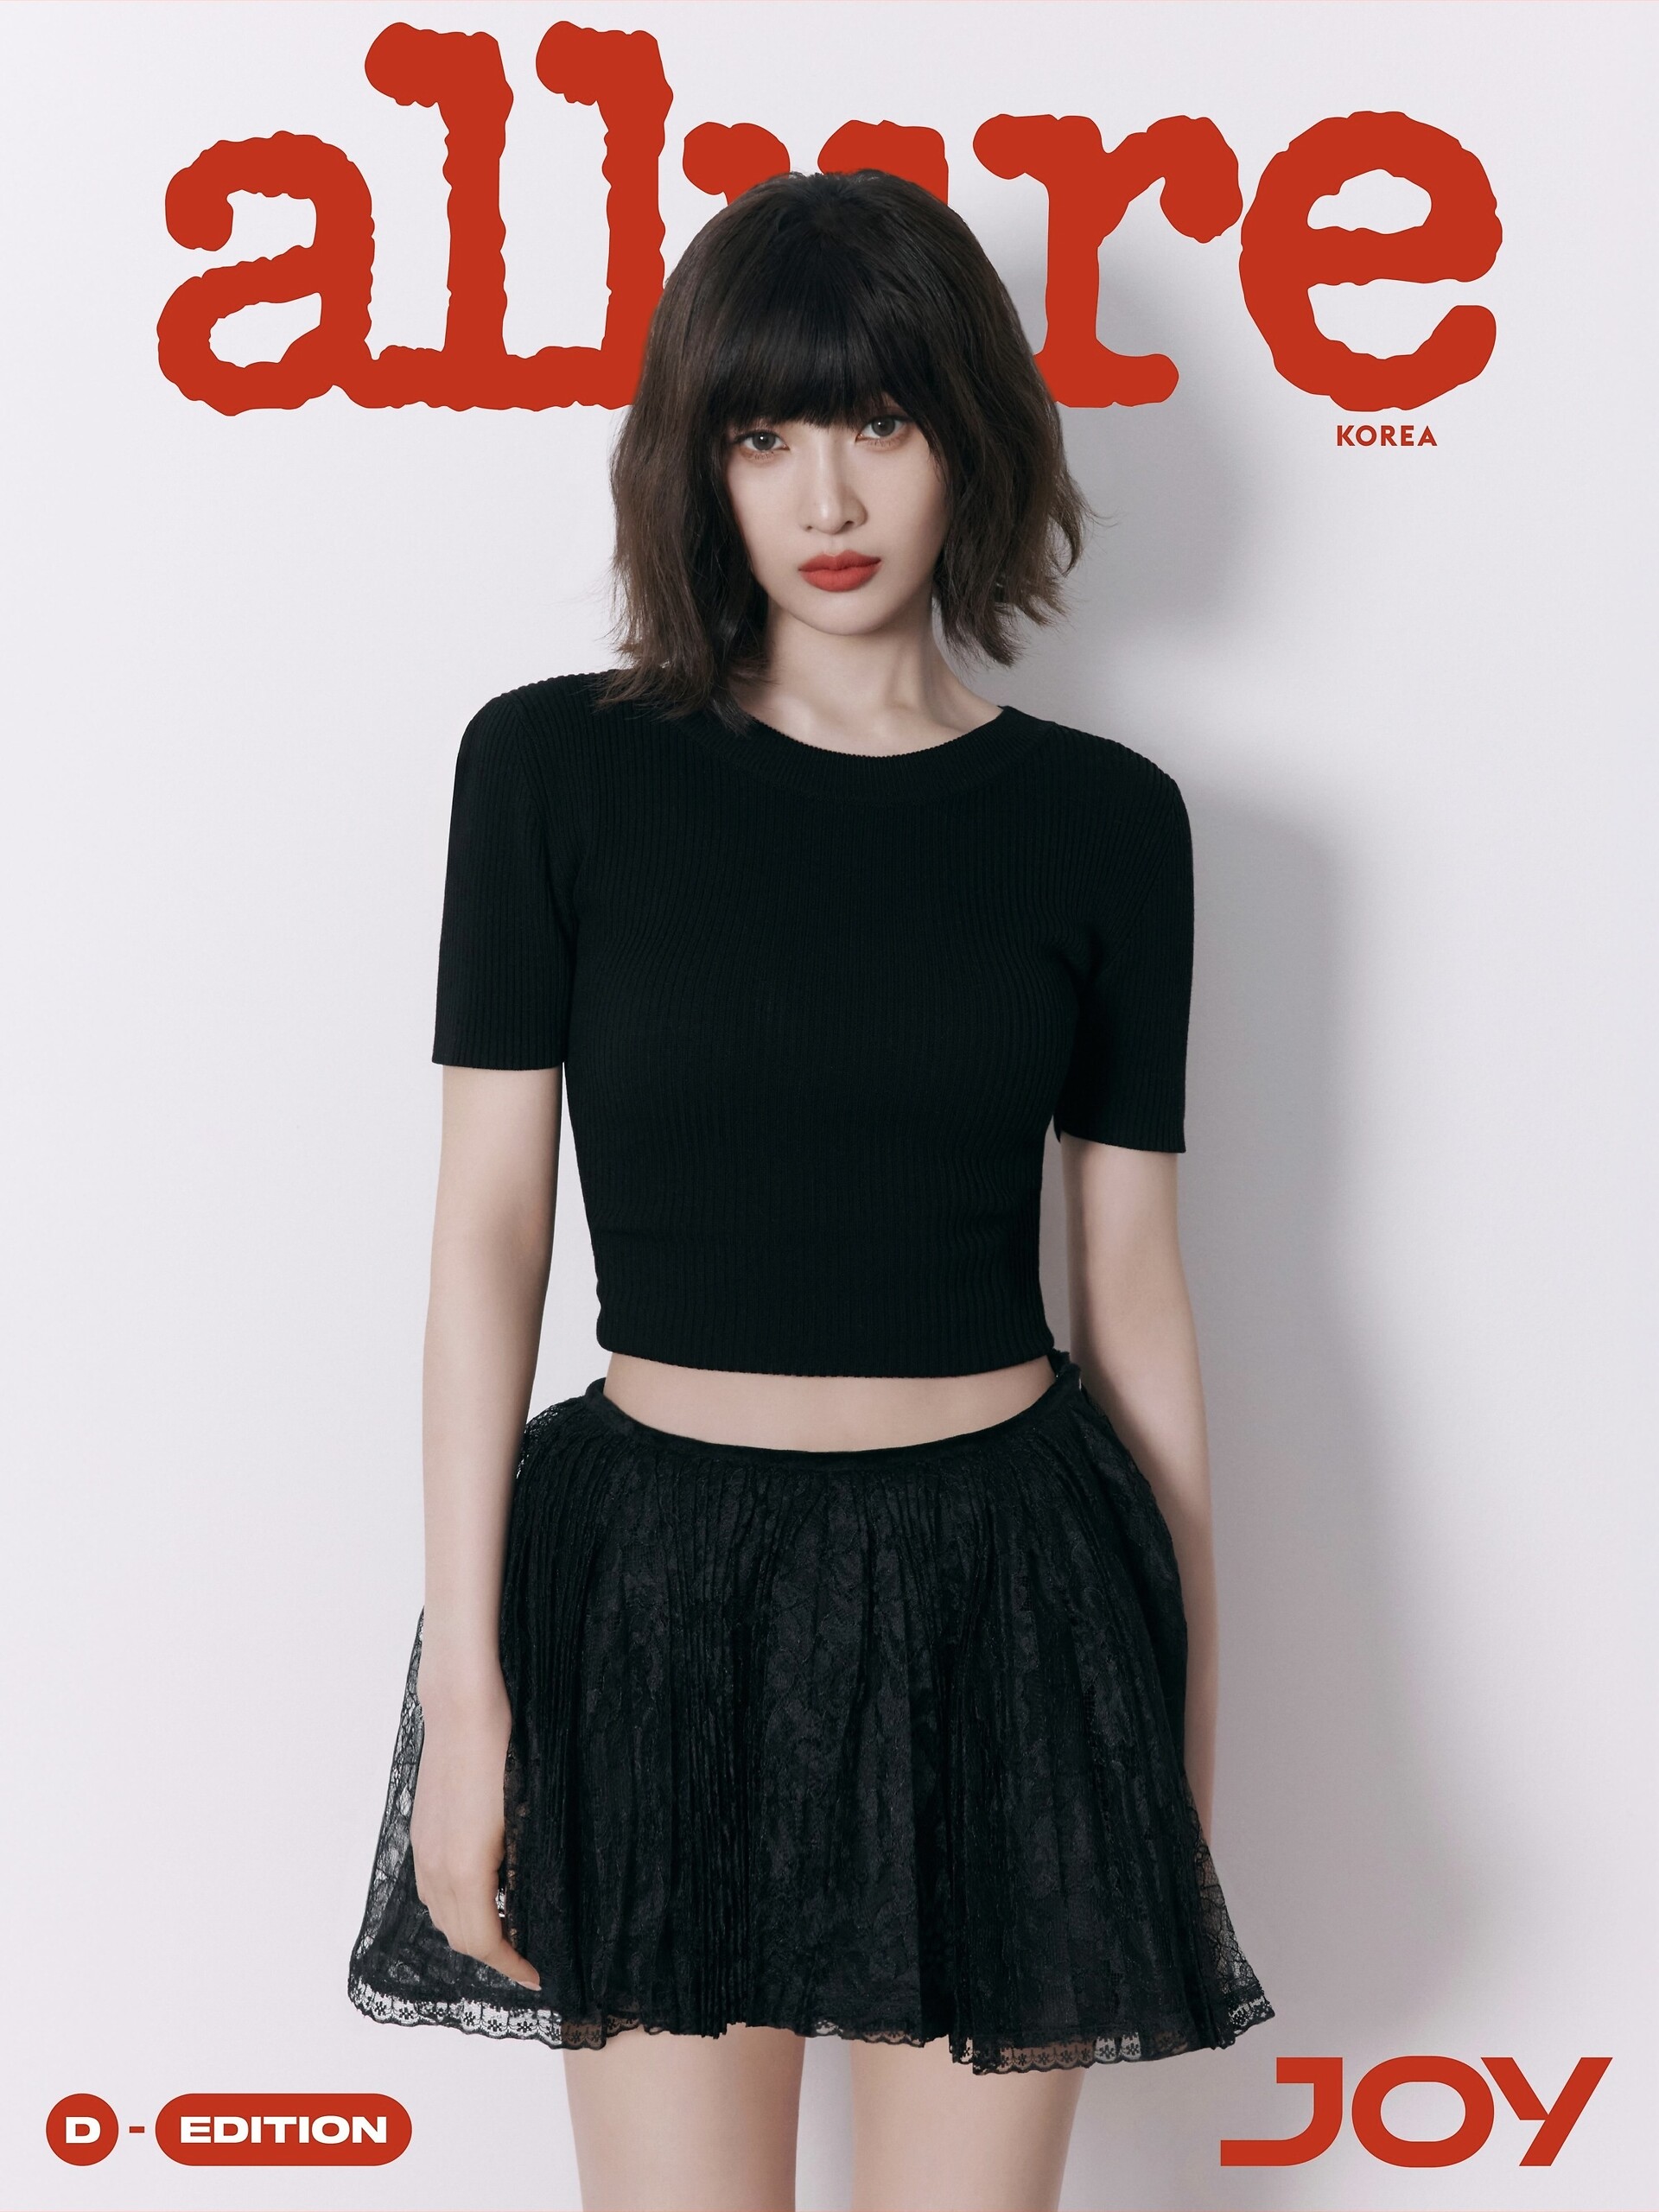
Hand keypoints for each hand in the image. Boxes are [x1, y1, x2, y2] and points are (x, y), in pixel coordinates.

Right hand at [409, 1666, 539, 1988]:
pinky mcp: (422, 1830)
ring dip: (472, 1931)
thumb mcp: (527, 1818)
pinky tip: (484, 1890)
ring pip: (440, 1913)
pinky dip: (456, 1905)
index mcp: (464, 1870)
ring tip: (510, 1929)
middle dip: (493, 1954)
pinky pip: (432, 1887)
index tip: (540, 1975)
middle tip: (530, 1956)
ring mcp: (423, 1847)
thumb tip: (530, 1908)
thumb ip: (523, 1871)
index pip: (483, 1942)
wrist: (464, 1706)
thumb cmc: (506, 1753)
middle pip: (457, 1936)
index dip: (512, 1966)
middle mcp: (435, 1866)